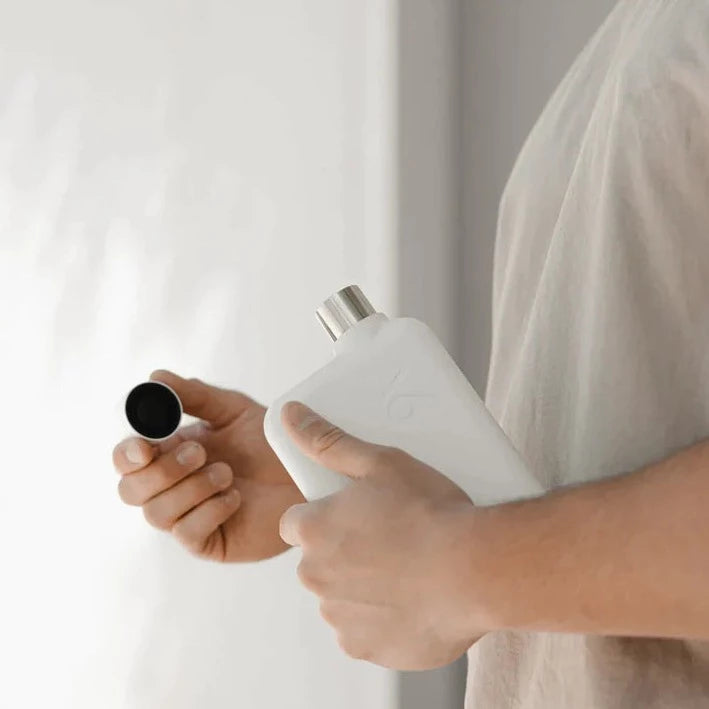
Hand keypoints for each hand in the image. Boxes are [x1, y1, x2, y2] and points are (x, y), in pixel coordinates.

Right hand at [113, 370, 303, 561]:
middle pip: (130, 489)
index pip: (127, 458)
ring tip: (227, 473)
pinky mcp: (209, 542)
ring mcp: (188, 516)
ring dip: (190, 489)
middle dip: (162, 470)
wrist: (307, 474)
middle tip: (200, 454)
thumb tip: (155, 378)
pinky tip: (234, 498)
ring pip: (156, 513)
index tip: (144, 445)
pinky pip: (186, 533)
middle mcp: (173, 487)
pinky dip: (208, 511)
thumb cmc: (271, 444)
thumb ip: (194, 395)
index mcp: (171, 453)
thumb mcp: (233, 411)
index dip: (126, 453)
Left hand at [278, 402, 485, 670]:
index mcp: (313, 531)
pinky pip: (363, 630)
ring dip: (360, 586)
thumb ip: (328, 440)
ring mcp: (340, 617)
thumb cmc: (430, 513)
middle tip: (386, 537)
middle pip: (317, 560)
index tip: (351, 514)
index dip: (322, 516)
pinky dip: (380, 618)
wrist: (477, 570)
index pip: (295, 523)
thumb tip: (290, 414)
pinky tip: (411, 599)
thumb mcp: (380, 462)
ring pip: (340, 596)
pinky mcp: (367, 648)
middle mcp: (316, 577)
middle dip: (342, 551)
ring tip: (404, 568)